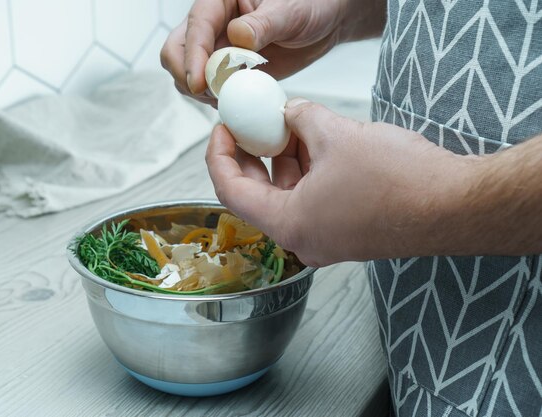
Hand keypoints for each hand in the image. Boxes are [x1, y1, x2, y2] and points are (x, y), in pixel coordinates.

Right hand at [160, 0, 385, 104]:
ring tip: (231, 98)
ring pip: (187, 72)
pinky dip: (215, 100)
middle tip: (211, 94)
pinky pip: (208, 88)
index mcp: (221, 0)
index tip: (199, 83)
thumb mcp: (291, 11)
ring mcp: (216, 47)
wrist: (323, 22)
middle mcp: (212, 23)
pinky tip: (237, 102)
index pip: (196, 26)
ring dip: (201, 91)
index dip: (193, 56)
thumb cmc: (310, 5)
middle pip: (176, 50)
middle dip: (185, 74)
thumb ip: (264, 23)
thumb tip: (237, 36)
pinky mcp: (226, 69)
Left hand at [205, 99, 478, 265]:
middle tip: (252, 124)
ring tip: (288, 124)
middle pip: (259, 195)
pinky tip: (316, 142)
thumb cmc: (400, 182)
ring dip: (285, 160)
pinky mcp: (347, 231)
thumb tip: (292, 112)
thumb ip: (303, 119)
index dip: (219, 157)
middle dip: (254, 155)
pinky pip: (313, 199)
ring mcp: (326, 238)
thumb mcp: (337, 135)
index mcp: (290, 224)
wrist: (456, 205)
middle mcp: (303, 240)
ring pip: (289, 195)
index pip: (232, 192)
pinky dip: (308, 172)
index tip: (222, 130)